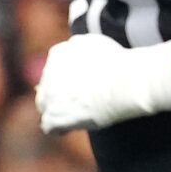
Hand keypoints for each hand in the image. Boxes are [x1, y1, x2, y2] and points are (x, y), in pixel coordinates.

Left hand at [35, 34, 170, 133]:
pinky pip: (49, 126)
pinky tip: (72, 128)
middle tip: (79, 103)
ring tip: (76, 117)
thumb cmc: (118, 63)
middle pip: (48, 87)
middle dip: (60, 95)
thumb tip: (72, 49)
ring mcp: (49, 95)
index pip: (56, 69)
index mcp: (58, 53)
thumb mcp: (94, 43)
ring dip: (57, 111)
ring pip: (45, 106)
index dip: (68, 80)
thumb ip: (78, 47)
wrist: (125, 82)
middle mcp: (49, 73)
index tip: (82, 87)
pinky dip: (60, 128)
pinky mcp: (54, 116)